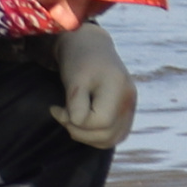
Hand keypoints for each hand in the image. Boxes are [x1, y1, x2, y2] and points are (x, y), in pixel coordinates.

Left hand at [53, 18, 135, 148]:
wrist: (91, 47)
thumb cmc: (79, 60)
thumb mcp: (73, 79)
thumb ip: (76, 103)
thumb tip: (78, 124)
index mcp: (119, 88)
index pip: (100, 122)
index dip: (75, 121)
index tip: (56, 109)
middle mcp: (129, 100)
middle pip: (106, 135)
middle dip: (78, 131)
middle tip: (61, 115)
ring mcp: (130, 108)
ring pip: (111, 140)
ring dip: (86, 136)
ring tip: (71, 120)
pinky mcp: (126, 113)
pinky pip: (113, 136)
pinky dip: (95, 136)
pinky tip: (82, 123)